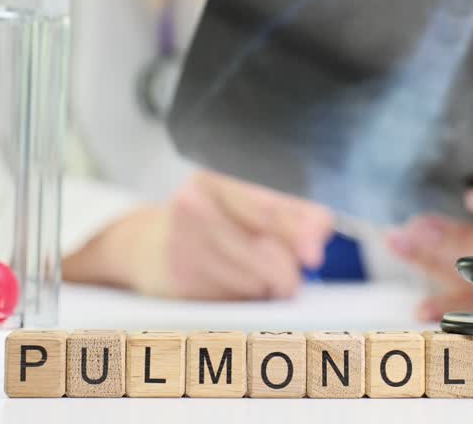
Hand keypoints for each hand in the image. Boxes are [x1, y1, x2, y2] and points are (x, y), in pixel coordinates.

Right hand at [63, 170, 333, 299]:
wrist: (151, 249)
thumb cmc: (214, 225)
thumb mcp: (247, 206)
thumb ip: (288, 213)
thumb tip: (321, 228)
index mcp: (217, 175)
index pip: (267, 201)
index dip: (300, 221)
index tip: (320, 236)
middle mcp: (194, 201)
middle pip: (264, 242)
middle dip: (289, 265)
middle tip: (295, 278)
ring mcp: (182, 240)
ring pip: (254, 275)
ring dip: (268, 285)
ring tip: (256, 277)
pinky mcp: (179, 277)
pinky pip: (234, 295)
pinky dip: (246, 297)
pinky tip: (234, 285)